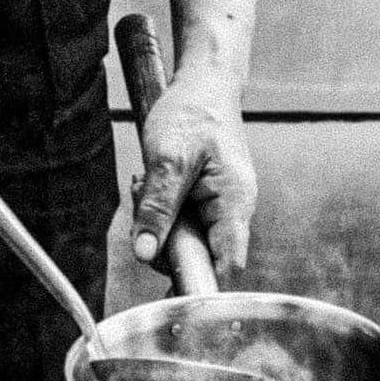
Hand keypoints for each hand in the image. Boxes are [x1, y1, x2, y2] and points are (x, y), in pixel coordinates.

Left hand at [131, 74, 257, 278]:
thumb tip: (145, 252)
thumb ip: (157, 207)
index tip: (170, 297)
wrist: (204, 83)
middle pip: (200, 256)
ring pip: (184, 239)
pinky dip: (159, 209)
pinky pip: (179, 221)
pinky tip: (150, 183)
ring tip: (146, 183)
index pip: (227, 265)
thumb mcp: (168, 158)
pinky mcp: (204, 201)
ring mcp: (219, 207)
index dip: (202, 287)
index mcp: (235, 203)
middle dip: (164, 242)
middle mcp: (233, 211)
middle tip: (144, 207)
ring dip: (158, 221)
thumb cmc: (194, 112)